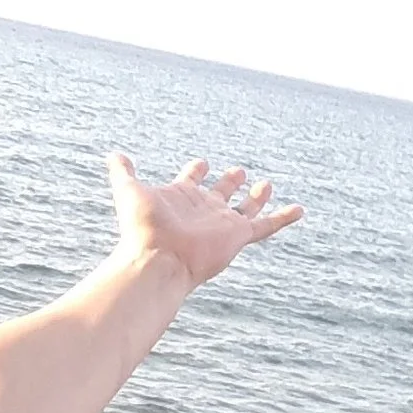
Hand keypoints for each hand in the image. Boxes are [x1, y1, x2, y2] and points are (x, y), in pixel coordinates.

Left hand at [105, 153, 304, 289]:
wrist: (158, 258)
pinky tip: (299, 209)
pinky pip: (267, 225)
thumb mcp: (129, 190)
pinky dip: (284, 218)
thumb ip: (122, 172)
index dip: (196, 170)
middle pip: (220, 193)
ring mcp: (222, 224)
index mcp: (181, 199)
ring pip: (245, 208)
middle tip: (237, 171)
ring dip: (255, 196)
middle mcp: (203, 211)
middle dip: (228, 182)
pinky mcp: (238, 235)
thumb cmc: (142, 227)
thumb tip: (113, 154)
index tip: (201, 162)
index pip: (191, 180)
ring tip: (265, 184)